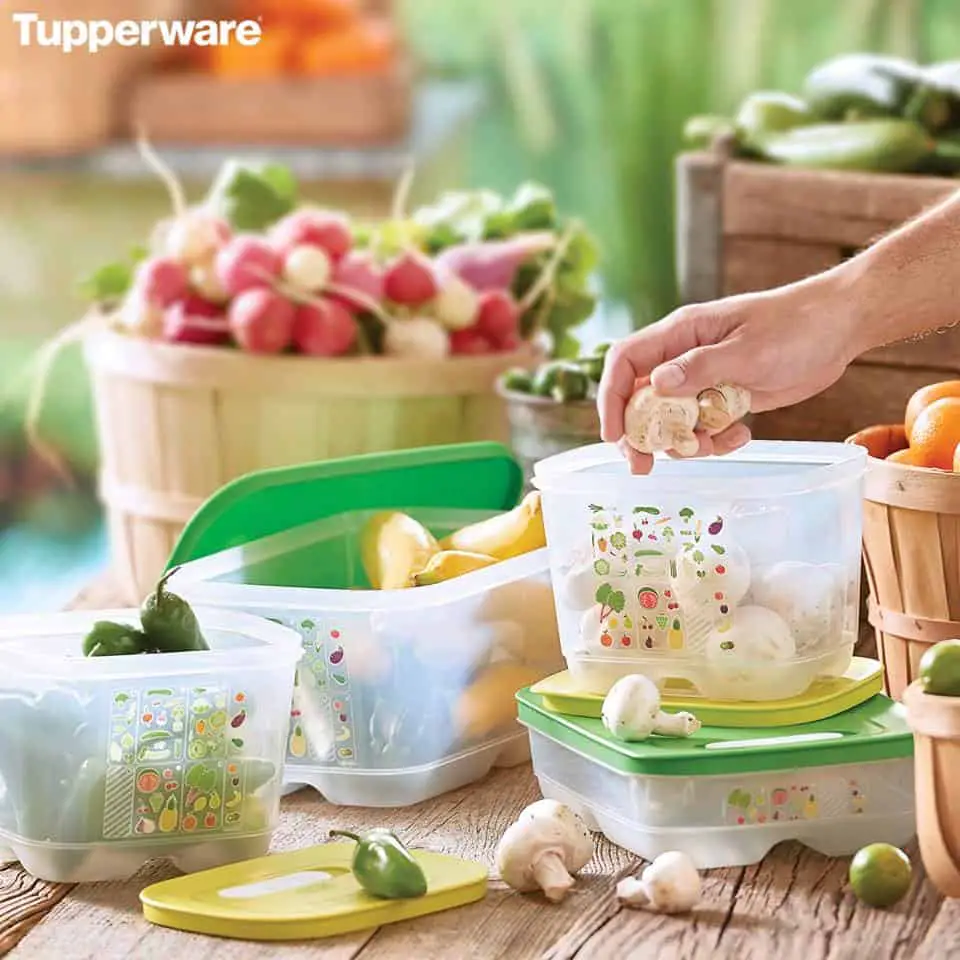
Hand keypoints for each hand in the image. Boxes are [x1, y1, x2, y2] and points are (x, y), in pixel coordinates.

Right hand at [598, 275, 860, 473]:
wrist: (841, 328)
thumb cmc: (796, 326)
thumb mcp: (748, 349)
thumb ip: (700, 366)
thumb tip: (656, 384)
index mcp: (681, 333)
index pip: (626, 362)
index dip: (611, 397)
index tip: (615, 434)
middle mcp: (684, 357)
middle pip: (641, 398)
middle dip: (639, 434)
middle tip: (641, 466)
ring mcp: (704, 379)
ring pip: (671, 420)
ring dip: (683, 442)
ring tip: (713, 446)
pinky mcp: (725, 398)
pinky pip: (704, 427)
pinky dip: (716, 441)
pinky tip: (742, 436)